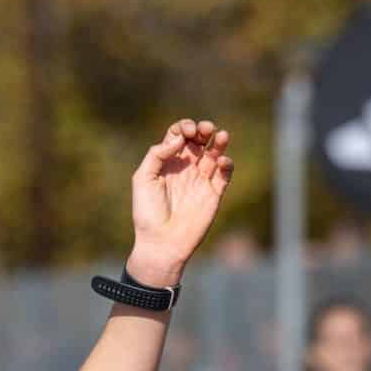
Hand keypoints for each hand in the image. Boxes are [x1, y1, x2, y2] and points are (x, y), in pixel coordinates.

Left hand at [126, 118, 232, 286]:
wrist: (162, 242)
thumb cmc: (147, 212)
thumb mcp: (143, 179)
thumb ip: (157, 154)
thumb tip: (179, 139)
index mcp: (167, 162)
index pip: (179, 135)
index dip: (184, 127)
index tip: (186, 132)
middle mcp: (185, 168)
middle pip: (198, 140)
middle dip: (203, 129)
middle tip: (206, 129)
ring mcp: (200, 180)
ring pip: (214, 153)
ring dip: (220, 142)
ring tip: (222, 136)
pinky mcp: (213, 194)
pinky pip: (224, 174)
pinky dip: (227, 164)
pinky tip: (222, 161)